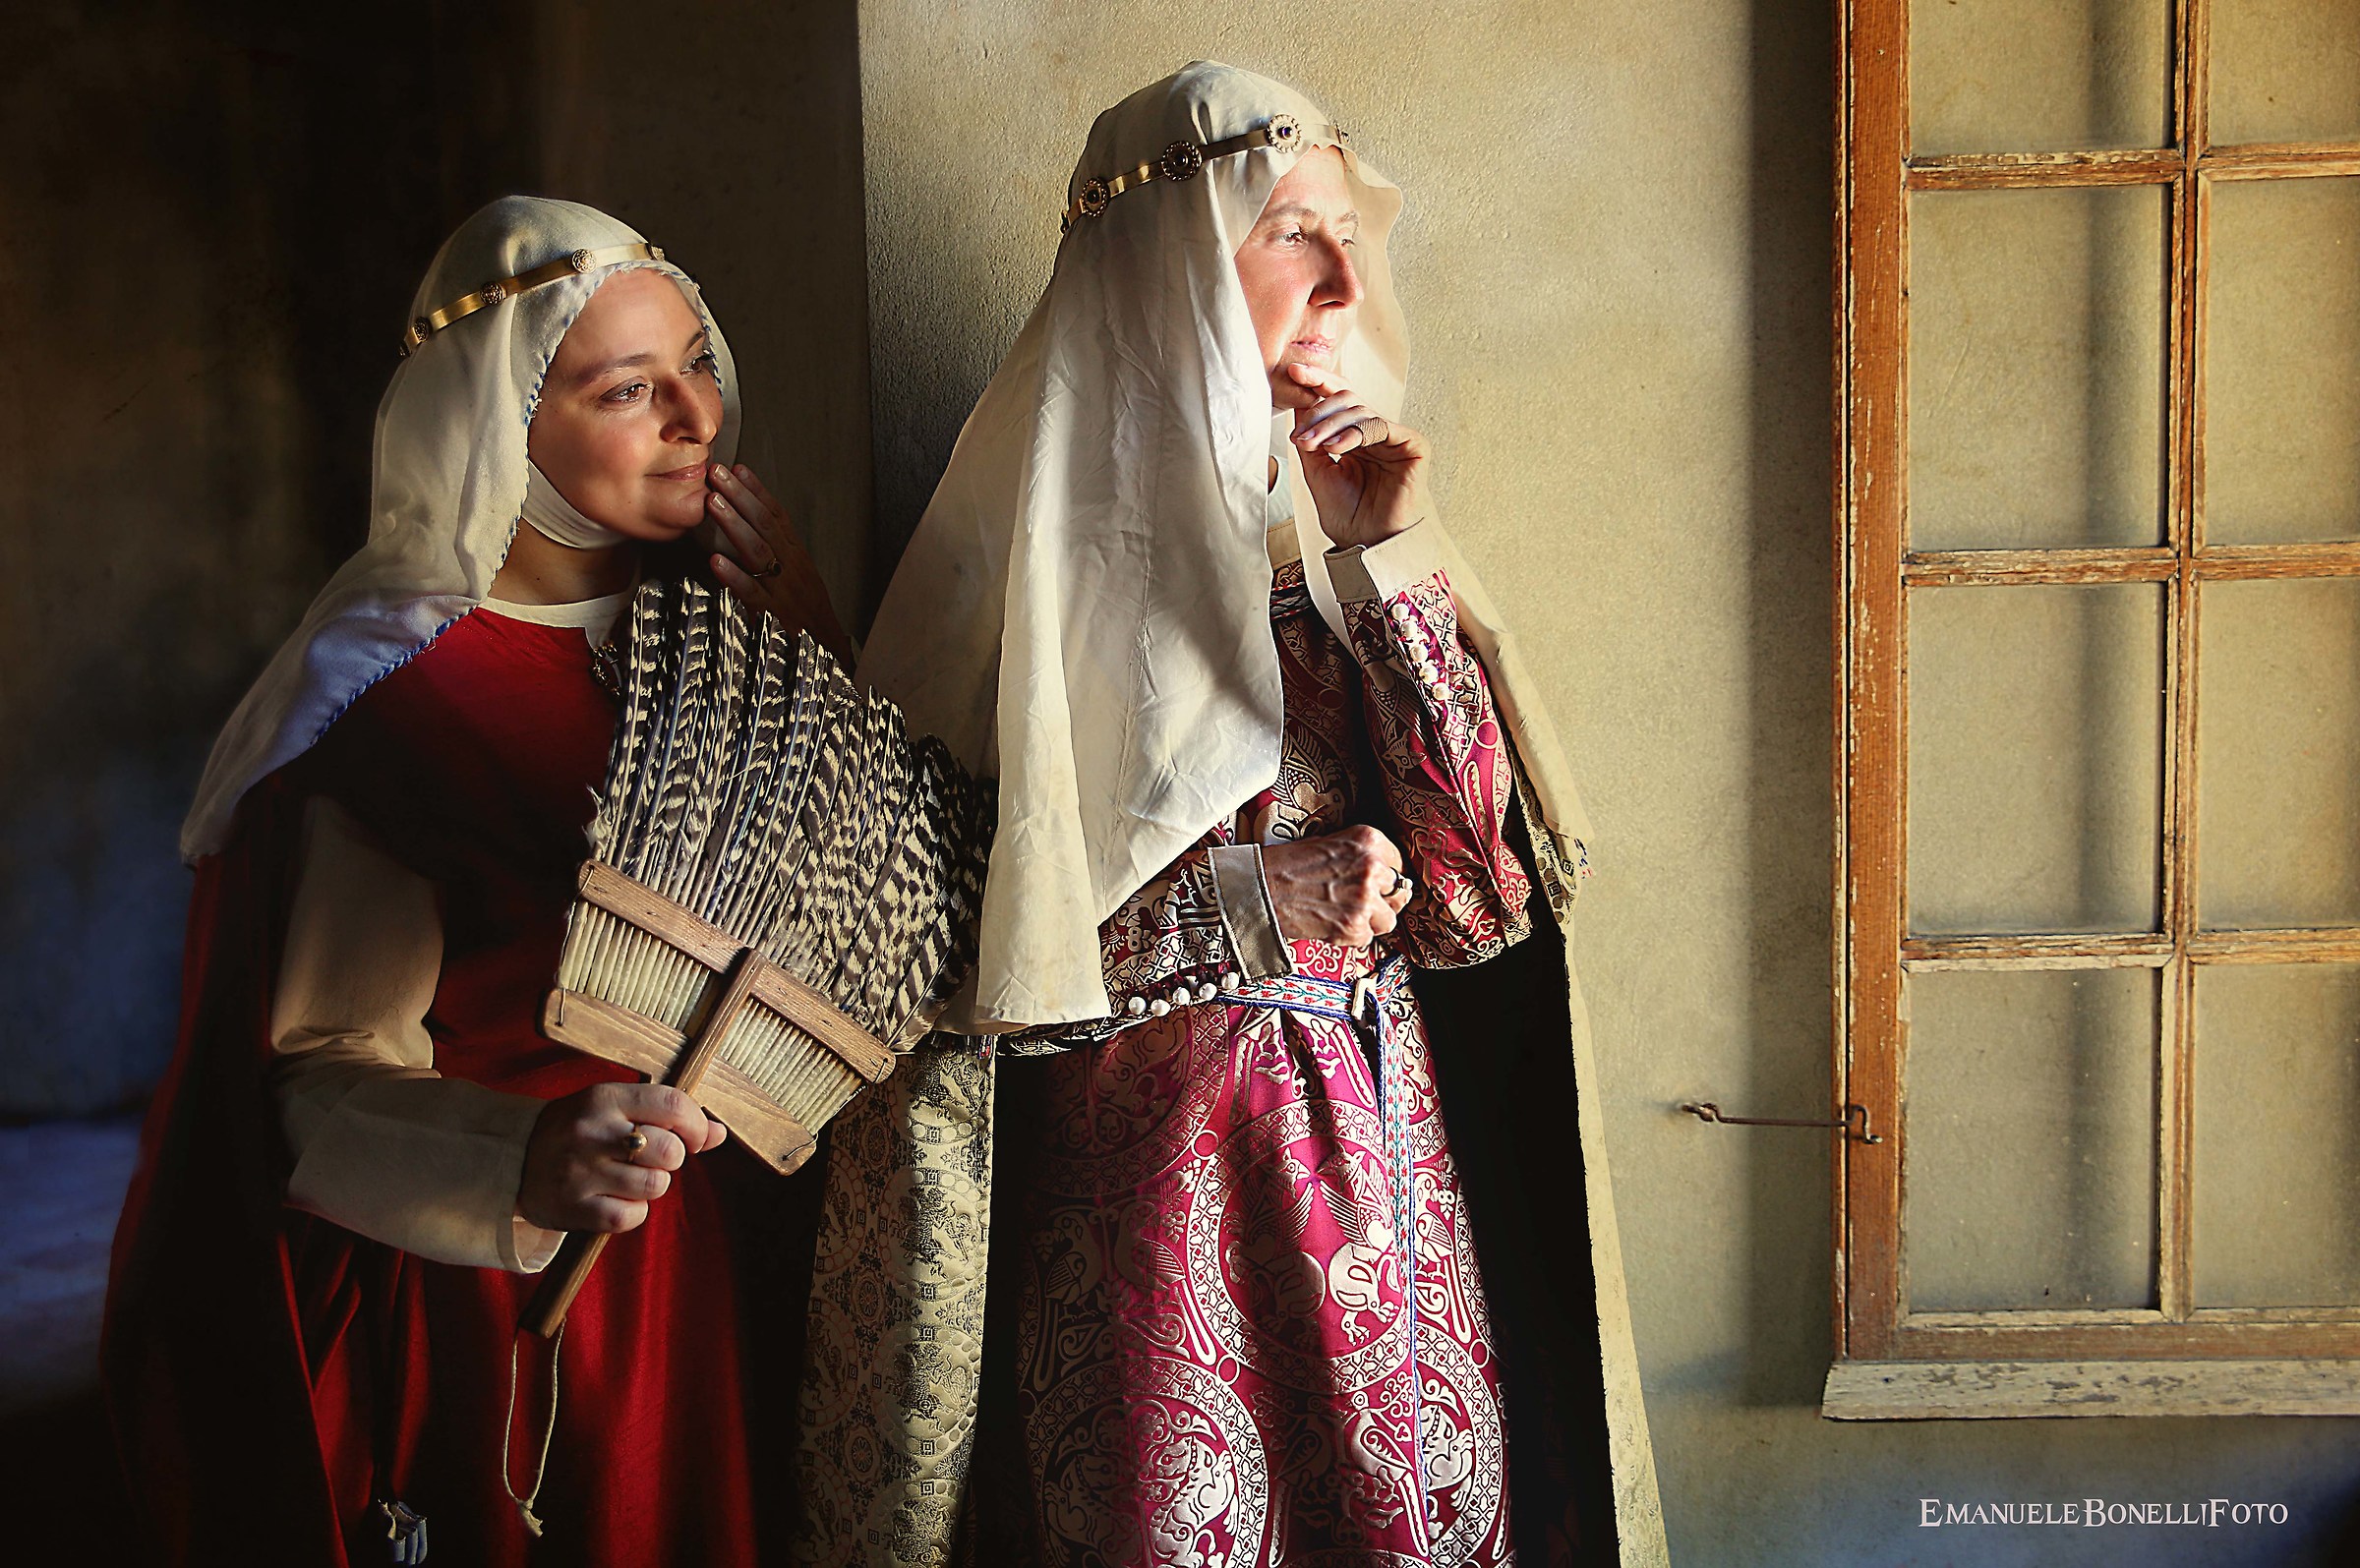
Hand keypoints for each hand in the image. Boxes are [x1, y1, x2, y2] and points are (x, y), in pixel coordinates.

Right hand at [516, 1082, 725, 1234]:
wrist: (511, 1160)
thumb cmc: (578, 1130)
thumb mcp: (615, 1108)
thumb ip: (666, 1116)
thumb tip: (720, 1134)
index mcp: (604, 1098)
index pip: (673, 1105)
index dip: (696, 1124)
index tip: (696, 1136)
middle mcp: (592, 1132)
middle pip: (670, 1151)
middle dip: (672, 1159)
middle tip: (650, 1159)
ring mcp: (580, 1172)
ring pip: (655, 1186)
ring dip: (652, 1186)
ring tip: (629, 1178)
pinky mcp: (573, 1209)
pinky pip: (631, 1216)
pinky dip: (632, 1212)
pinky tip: (615, 1199)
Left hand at [702, 463, 855, 663]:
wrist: (829, 659)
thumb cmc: (807, 618)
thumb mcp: (798, 580)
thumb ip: (777, 556)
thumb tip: (749, 530)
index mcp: (798, 558)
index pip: (778, 517)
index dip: (757, 491)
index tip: (739, 468)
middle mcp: (793, 569)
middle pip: (766, 526)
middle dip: (740, 497)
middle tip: (717, 474)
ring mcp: (784, 592)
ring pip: (759, 552)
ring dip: (734, 525)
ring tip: (712, 503)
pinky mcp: (775, 617)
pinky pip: (753, 593)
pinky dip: (734, 577)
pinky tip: (714, 561)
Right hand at [1260, 825, 1415, 948]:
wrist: (1262, 888)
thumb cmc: (1289, 865)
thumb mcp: (1331, 843)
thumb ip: (1360, 856)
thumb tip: (1385, 876)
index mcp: (1368, 840)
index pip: (1399, 863)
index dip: (1387, 878)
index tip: (1378, 885)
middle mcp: (1372, 867)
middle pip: (1399, 892)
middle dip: (1384, 900)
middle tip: (1363, 903)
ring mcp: (1365, 898)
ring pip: (1388, 919)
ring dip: (1371, 921)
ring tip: (1346, 915)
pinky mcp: (1354, 926)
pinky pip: (1367, 937)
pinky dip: (1351, 936)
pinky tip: (1332, 923)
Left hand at [1283, 363, 1434, 549]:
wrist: (1367, 547)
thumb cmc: (1347, 517)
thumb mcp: (1316, 472)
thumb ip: (1311, 438)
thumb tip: (1298, 401)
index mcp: (1355, 436)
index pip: (1337, 400)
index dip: (1317, 382)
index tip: (1293, 372)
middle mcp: (1376, 433)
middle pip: (1347, 398)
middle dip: (1318, 412)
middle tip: (1301, 436)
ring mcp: (1395, 438)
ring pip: (1360, 410)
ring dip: (1331, 425)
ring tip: (1313, 446)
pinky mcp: (1413, 446)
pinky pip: (1381, 425)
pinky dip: (1356, 433)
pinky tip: (1337, 448)